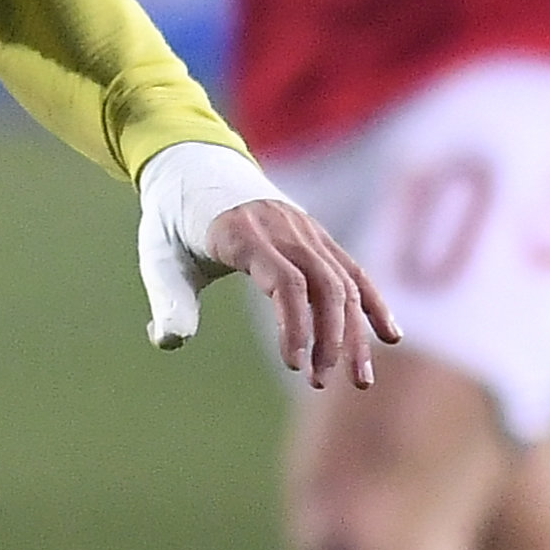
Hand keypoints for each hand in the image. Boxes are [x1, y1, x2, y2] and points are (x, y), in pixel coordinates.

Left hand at [135, 141, 397, 386]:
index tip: (293, 366)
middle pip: (325, 286)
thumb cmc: (171, 221)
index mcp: (241, 233)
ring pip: (343, 282)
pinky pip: (350, 268)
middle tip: (319, 383)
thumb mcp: (159, 258)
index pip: (285, 282)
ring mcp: (304, 229)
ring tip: (357, 381)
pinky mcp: (314, 234)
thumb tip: (168, 341)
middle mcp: (282, 228)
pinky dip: (371, 301)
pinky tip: (389, 336)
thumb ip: (168, 300)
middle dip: (331, 339)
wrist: (192, 166)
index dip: (295, 326)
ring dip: (354, 332)